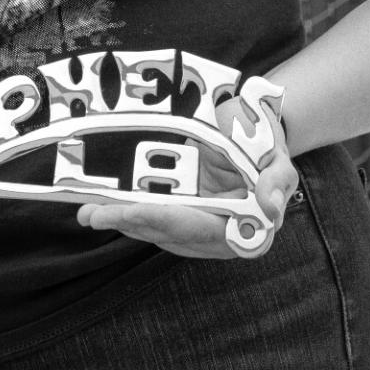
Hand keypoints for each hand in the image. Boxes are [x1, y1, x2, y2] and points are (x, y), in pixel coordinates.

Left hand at [76, 94, 297, 259]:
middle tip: (95, 214)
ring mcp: (201, 226)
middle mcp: (221, 235)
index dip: (165, 221)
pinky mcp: (187, 213)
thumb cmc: (271, 145)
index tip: (133, 212)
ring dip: (123, 222)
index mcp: (247, 228)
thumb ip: (277, 182)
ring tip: (90, 212)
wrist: (260, 133)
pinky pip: (156, 216)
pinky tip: (106, 207)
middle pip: (170, 233)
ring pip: (158, 229)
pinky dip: (130, 213)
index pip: (200, 229)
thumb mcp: (280, 158)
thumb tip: (270, 209)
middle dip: (132, 224)